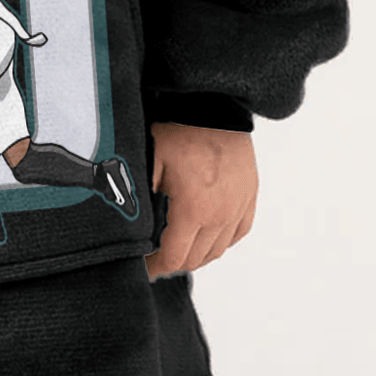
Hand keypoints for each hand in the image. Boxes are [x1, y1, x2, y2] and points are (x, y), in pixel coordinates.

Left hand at [143, 121, 256, 279]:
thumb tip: (126, 224)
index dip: (156, 267)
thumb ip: (138, 197)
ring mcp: (238, 208)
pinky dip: (221, 240)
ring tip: (178, 248)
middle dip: (172, 262)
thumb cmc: (179, 130)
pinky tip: (206, 236)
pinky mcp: (249, 197)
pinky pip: (237, 233)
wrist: (214, 106)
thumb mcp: (149, 162)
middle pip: (195, 259)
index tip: (144, 268)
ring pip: (217, 250)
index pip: (174, 258)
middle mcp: (220, 215)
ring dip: (196, 255)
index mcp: (193, 210)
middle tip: (155, 257)